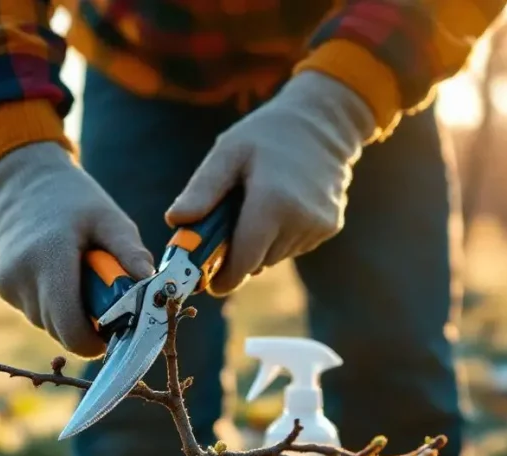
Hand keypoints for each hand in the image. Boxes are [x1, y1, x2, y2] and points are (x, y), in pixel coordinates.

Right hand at [0, 142, 154, 357]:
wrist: (23, 180)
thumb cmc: (74, 198)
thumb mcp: (109, 218)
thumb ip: (130, 252)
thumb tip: (152, 285)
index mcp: (50, 258)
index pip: (69, 327)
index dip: (93, 341)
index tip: (111, 332)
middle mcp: (22, 276)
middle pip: (60, 331)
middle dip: (86, 326)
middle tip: (102, 300)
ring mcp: (7, 283)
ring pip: (47, 325)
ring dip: (69, 315)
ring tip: (79, 280)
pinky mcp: (1, 286)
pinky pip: (35, 313)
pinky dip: (52, 305)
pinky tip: (59, 276)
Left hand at [165, 71, 375, 295]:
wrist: (324, 122)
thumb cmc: (267, 134)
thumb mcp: (228, 153)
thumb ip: (202, 189)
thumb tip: (175, 222)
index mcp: (272, 203)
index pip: (244, 262)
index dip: (224, 278)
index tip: (209, 281)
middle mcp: (300, 220)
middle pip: (258, 262)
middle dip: (239, 255)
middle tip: (227, 229)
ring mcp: (319, 226)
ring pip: (276, 257)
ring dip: (260, 245)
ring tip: (257, 209)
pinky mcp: (331, 226)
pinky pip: (295, 246)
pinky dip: (281, 237)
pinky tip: (281, 207)